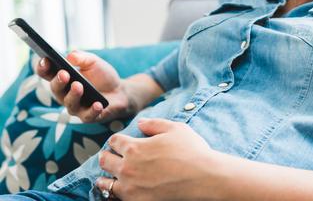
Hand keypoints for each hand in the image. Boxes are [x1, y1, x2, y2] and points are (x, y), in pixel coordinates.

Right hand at [34, 50, 137, 122]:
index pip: (47, 74)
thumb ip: (82, 58)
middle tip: (64, 74)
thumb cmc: (102, 76)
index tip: (45, 60)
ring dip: (74, 95)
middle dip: (58, 81)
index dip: (43, 67)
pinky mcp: (89, 117)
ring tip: (79, 85)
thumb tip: (70, 56)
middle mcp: (65, 95)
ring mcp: (76, 107)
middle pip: (56, 90)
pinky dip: (92, 110)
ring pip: (70, 104)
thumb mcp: (93, 62)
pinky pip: (88, 116)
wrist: (120, 91)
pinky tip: (97, 104)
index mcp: (62, 79)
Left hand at [96, 118, 225, 200]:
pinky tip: (121, 191)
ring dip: (105, 178)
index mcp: (134, 147)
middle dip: (107, 157)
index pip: (114, 141)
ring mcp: (130, 187)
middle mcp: (127, 167)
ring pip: (105, 183)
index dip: (117, 140)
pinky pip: (116, 198)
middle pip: (105, 161)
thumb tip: (141, 123)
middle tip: (109, 157)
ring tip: (106, 178)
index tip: (120, 142)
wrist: (203, 178)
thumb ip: (154, 123)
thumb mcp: (175, 129)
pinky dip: (116, 194)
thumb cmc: (191, 151)